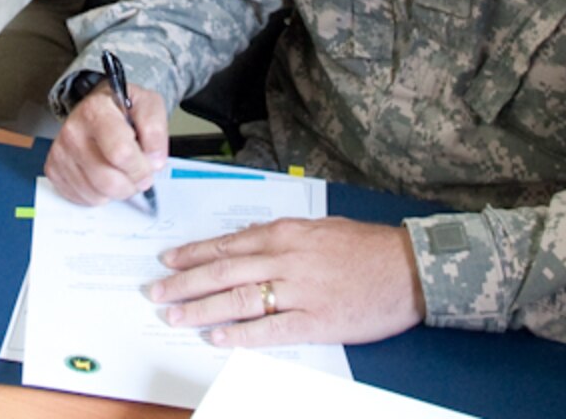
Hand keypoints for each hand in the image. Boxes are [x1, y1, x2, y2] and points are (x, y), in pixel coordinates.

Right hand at [45, 84, 168, 205]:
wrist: (97, 109)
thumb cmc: (123, 109)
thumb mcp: (148, 104)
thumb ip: (155, 129)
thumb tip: (154, 161)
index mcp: (95, 110)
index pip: (121, 153)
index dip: (141, 166)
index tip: (147, 163)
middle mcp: (73, 131)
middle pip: (109, 181)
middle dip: (131, 183)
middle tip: (138, 173)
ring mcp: (61, 153)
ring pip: (97, 194)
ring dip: (117, 190)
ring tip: (120, 171)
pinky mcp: (54, 171)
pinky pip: (85, 199)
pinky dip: (101, 195)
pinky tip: (104, 175)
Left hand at [149, 216, 424, 347]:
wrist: (409, 268)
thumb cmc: (366, 247)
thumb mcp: (318, 228)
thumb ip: (279, 237)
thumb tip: (244, 243)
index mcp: (286, 234)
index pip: (226, 244)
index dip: (192, 255)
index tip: (168, 261)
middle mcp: (286, 259)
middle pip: (222, 271)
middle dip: (184, 283)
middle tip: (156, 292)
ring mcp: (299, 291)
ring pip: (238, 299)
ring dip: (202, 308)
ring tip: (175, 316)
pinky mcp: (315, 320)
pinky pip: (270, 329)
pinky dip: (241, 334)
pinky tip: (218, 337)